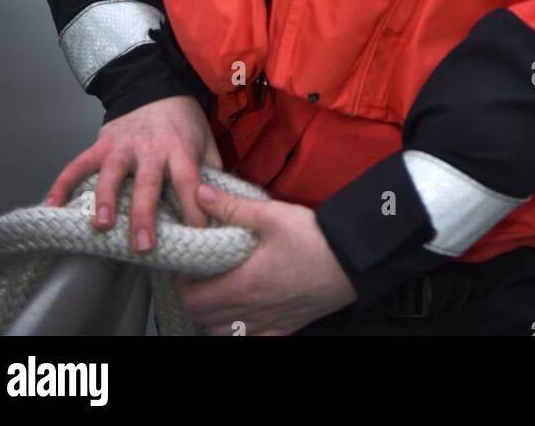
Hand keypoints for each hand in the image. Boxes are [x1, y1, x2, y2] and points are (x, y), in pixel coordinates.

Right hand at [42, 94, 222, 252]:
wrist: (156, 84)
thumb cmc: (183, 122)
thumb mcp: (205, 140)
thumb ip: (211, 172)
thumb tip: (220, 207)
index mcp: (179, 149)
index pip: (189, 181)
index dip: (194, 208)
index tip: (196, 235)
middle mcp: (150, 149)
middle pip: (147, 183)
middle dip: (144, 215)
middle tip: (143, 246)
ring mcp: (122, 147)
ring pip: (111, 174)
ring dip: (105, 200)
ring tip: (101, 226)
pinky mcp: (101, 144)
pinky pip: (78, 164)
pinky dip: (62, 183)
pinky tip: (52, 205)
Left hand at [173, 184, 357, 335]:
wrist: (353, 261)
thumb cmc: (313, 238)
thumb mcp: (272, 215)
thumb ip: (232, 207)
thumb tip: (199, 194)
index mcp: (243, 286)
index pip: (193, 300)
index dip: (181, 285)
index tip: (186, 267)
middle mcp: (251, 312)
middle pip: (204, 320)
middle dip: (194, 300)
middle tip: (198, 277)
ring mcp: (269, 324)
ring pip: (223, 334)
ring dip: (213, 318)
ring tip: (218, 293)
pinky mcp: (286, 329)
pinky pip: (251, 340)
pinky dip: (238, 332)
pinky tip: (244, 314)